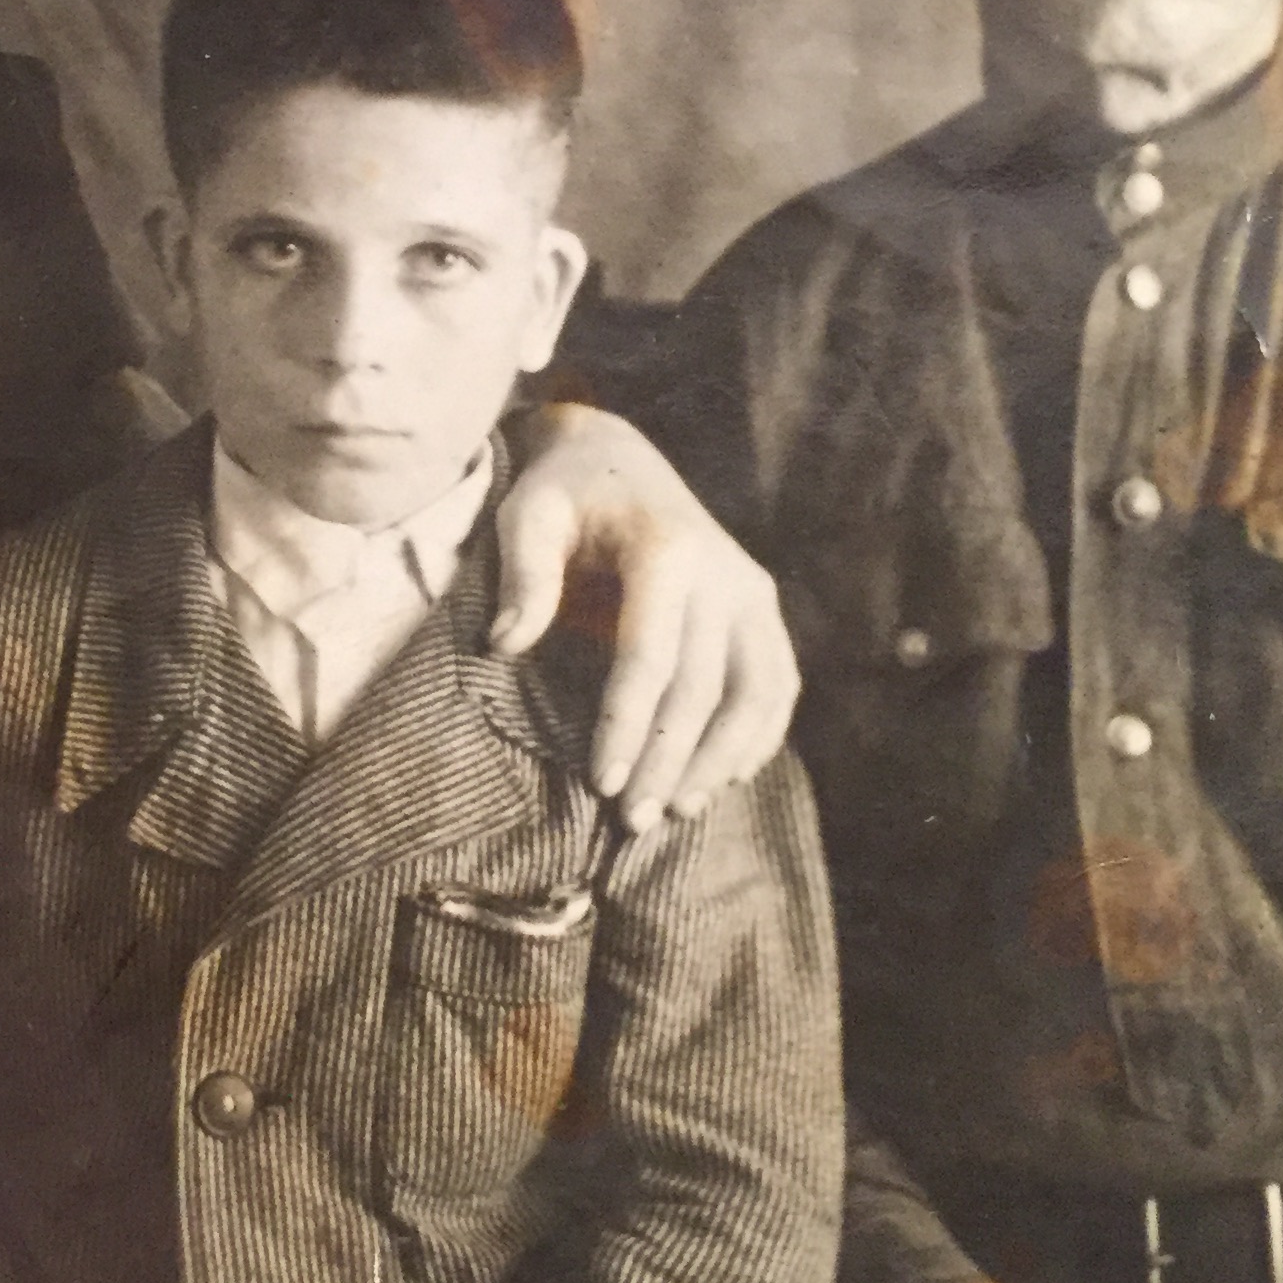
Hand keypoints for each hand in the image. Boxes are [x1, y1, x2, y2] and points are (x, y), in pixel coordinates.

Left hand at [494, 402, 797, 828]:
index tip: (603, 782)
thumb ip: (521, 576)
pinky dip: (757, 738)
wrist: (619, 460)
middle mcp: (723, 573)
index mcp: (666, 548)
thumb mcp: (527, 515)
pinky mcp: (764, 611)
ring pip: (756, 695)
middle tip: (634, 822)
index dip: (628, 725)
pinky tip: (721, 780)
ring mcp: (752, 593)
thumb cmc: (562, 496)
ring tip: (677, 811)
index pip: (651, 656)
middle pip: (703, 688)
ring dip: (721, 761)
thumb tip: (506, 644)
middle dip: (668, 761)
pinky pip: (777, 685)